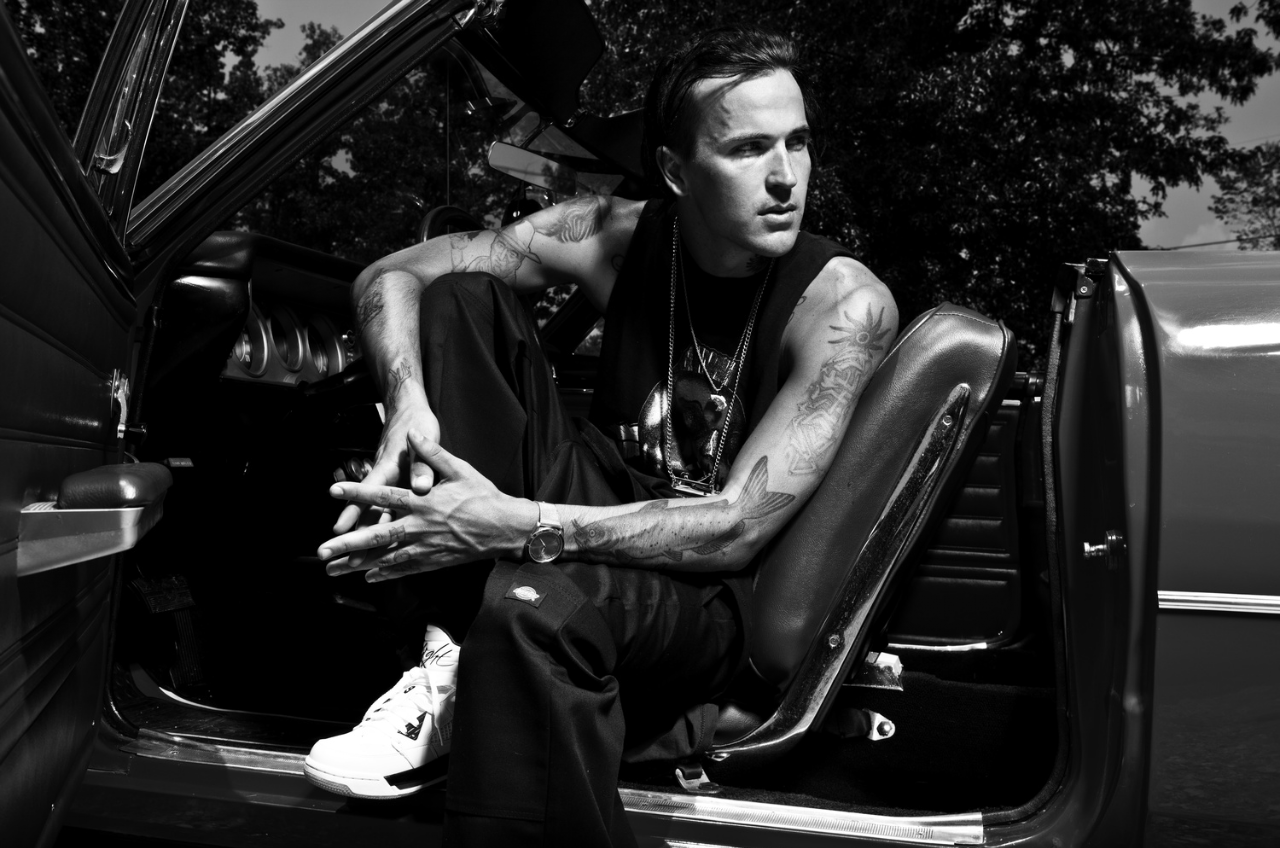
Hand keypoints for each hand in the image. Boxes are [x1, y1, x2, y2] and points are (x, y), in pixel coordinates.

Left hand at [319, 429, 533, 581]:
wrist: (507, 528)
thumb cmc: (484, 496)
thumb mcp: (460, 469)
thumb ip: (433, 454)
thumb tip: (413, 434)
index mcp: (424, 502)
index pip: (384, 496)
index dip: (358, 493)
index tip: (334, 491)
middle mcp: (420, 527)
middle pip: (378, 535)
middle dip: (348, 543)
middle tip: (323, 550)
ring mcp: (426, 547)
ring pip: (386, 557)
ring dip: (359, 564)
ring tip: (334, 569)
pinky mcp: (434, 561)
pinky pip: (405, 569)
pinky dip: (386, 573)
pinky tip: (368, 576)